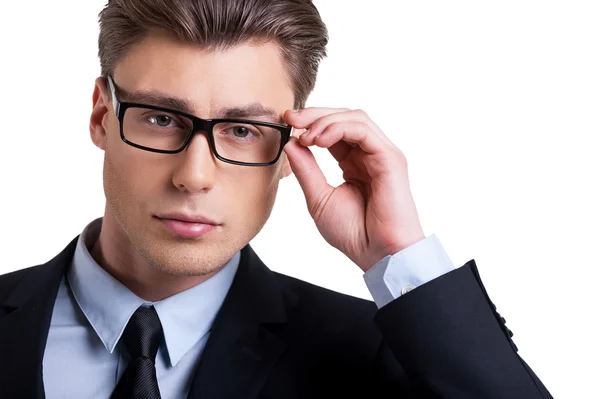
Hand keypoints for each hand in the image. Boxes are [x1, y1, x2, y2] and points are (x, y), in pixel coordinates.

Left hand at [283, 107, 425, 271]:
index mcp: (354, 163)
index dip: (311, 122)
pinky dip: (339, 129)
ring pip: (355, 118)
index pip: (334, 130)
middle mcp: (370, 155)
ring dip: (325, 121)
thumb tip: (291, 143)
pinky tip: (319, 141)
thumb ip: (306, 170)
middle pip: (344, 117)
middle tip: (291, 118)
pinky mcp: (390, 158)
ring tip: (306, 136)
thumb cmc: (354, 233)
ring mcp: (382, 155)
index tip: (287, 122)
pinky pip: (363, 131)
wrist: (378, 254)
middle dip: (315, 114)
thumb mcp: (319, 198)